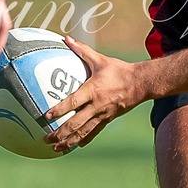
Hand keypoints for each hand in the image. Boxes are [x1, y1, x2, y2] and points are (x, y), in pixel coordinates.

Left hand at [42, 37, 146, 152]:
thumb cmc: (118, 70)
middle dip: (60, 133)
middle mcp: (97, 105)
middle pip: (76, 123)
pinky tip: (75, 146)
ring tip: (56, 148)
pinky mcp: (108, 119)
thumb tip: (66, 38)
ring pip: (84, 132)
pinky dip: (84, 140)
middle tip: (47, 139)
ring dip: (69, 141)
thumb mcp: (100, 59)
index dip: (59, 109)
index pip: (73, 102)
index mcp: (93, 90)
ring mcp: (102, 115)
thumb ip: (81, 50)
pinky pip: (94, 132)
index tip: (46, 116)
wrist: (140, 84)